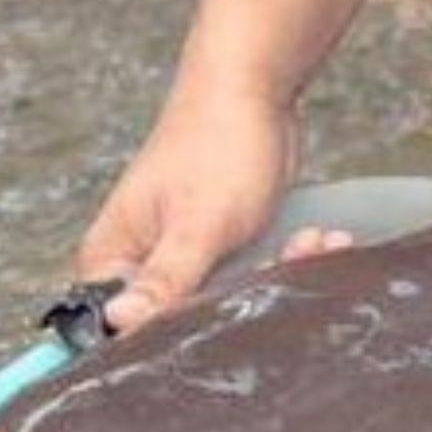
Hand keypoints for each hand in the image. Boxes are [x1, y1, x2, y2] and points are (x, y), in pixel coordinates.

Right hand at [76, 86, 300, 331]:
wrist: (254, 90)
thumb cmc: (217, 147)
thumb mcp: (197, 225)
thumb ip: (165, 280)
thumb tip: (117, 323)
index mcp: (112, 259)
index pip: (120, 332)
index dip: (169, 341)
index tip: (221, 324)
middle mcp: (140, 264)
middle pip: (183, 323)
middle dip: (243, 300)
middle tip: (286, 260)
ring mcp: (183, 257)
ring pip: (229, 301)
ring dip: (278, 275)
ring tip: (311, 241)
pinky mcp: (223, 250)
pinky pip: (255, 277)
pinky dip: (289, 260)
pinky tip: (319, 238)